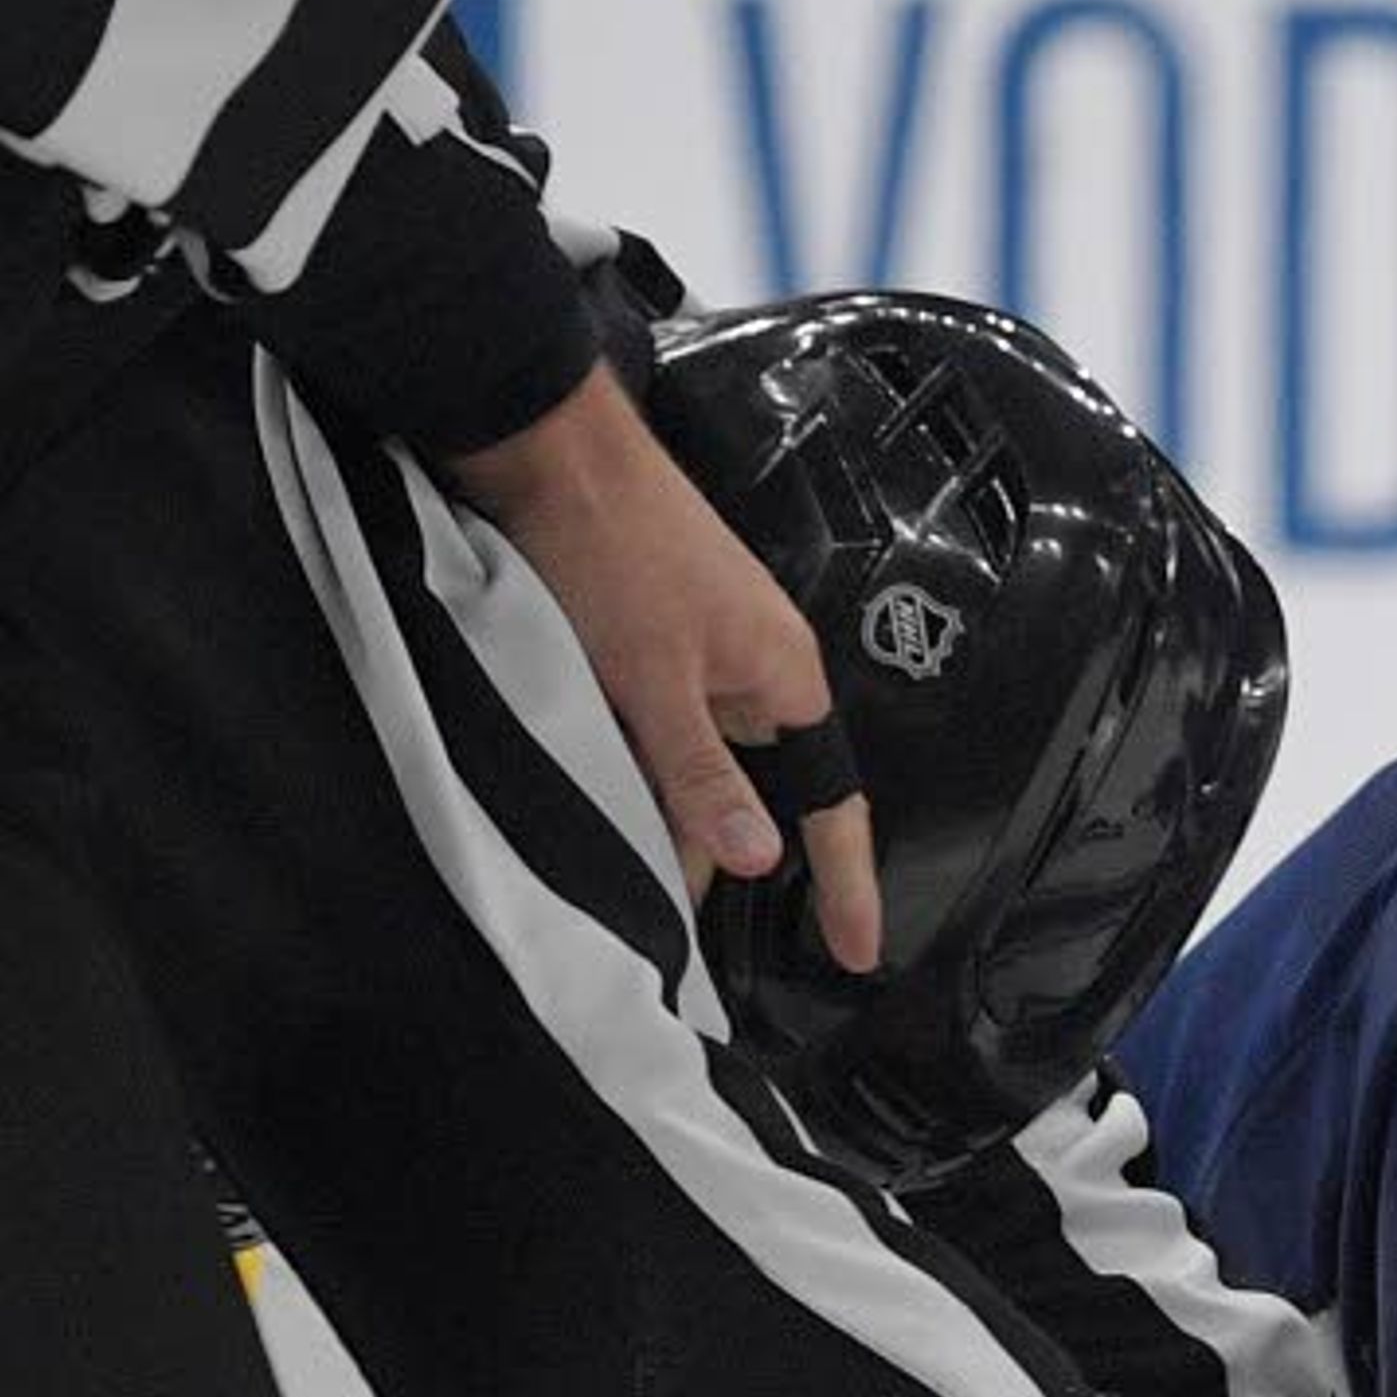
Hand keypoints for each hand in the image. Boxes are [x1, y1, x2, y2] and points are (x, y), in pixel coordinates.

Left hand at [446, 357, 883, 971]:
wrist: (539, 444)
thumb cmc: (610, 547)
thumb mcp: (652, 680)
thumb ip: (701, 775)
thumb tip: (754, 859)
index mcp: (785, 679)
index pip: (833, 807)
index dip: (846, 885)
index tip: (858, 953)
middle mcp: (755, 672)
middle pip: (752, 794)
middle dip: (712, 850)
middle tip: (668, 921)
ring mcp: (703, 653)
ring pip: (695, 765)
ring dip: (657, 801)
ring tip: (613, 850)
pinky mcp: (652, 638)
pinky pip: (657, 729)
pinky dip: (630, 760)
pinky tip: (594, 783)